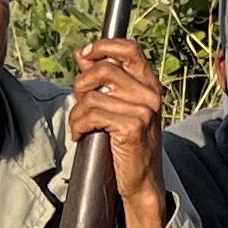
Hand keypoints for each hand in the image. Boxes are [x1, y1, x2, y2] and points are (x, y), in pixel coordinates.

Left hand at [68, 36, 171, 227]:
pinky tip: (81, 135)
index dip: (104, 46)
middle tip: (79, 104)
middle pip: (104, 69)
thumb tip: (82, 55)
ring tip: (79, 126)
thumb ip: (103, 80)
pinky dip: (78, 125)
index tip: (85, 54)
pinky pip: (91, 114)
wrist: (143, 181)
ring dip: (76, 113)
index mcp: (149, 85)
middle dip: (82, 84)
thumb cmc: (129, 145)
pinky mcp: (131, 127)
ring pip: (92, 95)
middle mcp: (150, 94)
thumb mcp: (119, 107)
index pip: (130, 49)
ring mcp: (143, 110)